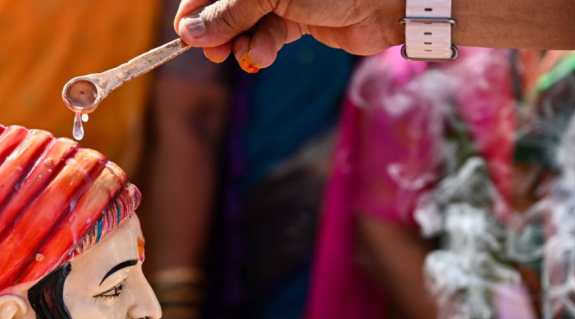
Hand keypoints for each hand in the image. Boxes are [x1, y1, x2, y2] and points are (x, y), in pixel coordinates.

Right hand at [174, 0, 403, 70]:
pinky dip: (262, 48)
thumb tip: (190, 32)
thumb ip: (231, 12)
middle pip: (227, 5)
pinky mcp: (299, 19)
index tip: (184, 34)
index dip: (196, 8)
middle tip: (213, 54)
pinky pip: (268, 35)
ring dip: (242, 44)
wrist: (390, 0)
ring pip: (246, 24)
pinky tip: (262, 57)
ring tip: (249, 56)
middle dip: (218, 31)